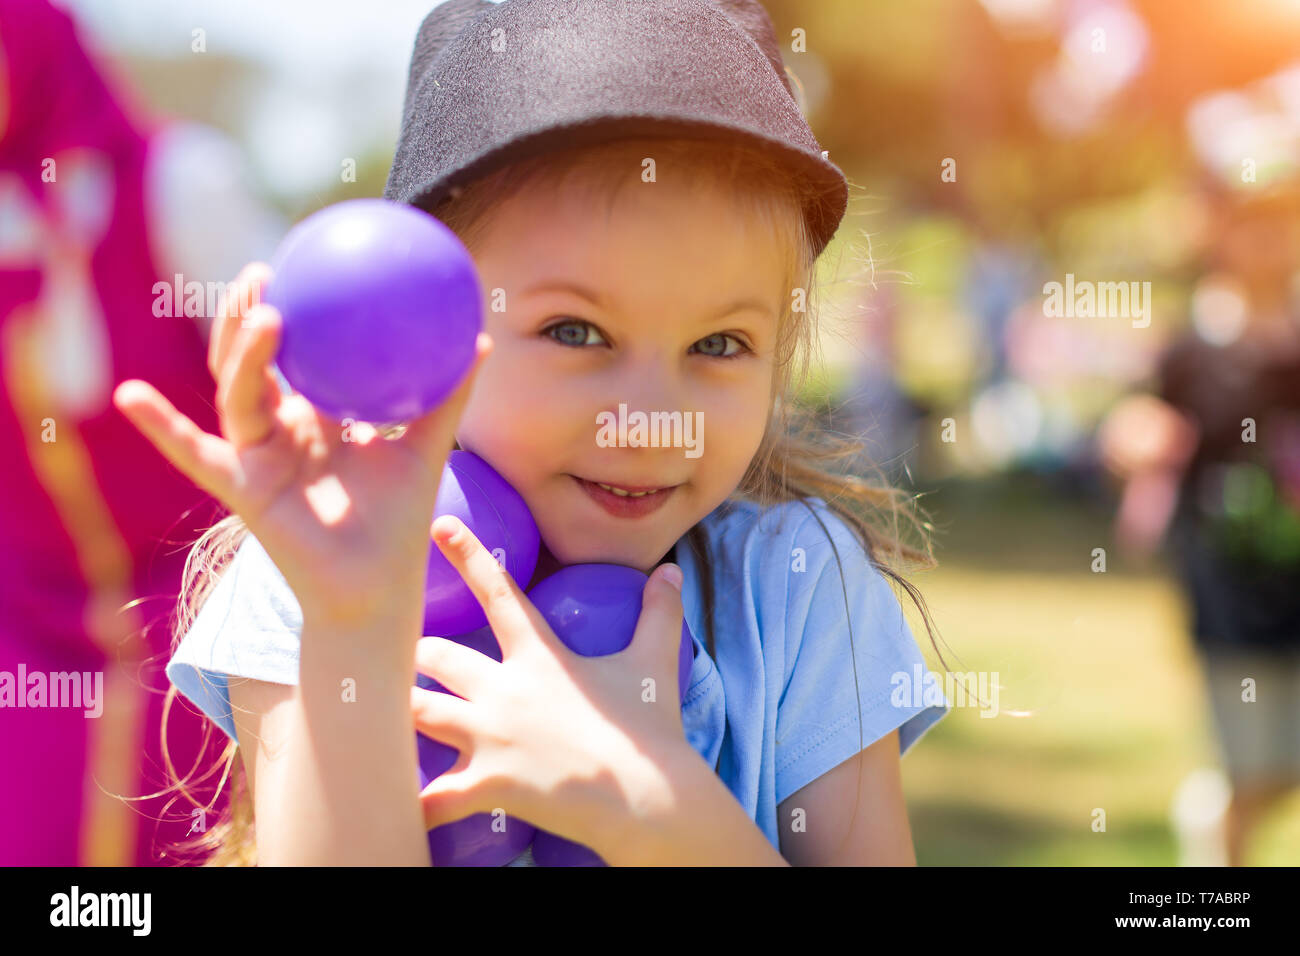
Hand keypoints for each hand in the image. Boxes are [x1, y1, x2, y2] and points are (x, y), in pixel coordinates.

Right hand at [113, 261, 492, 638]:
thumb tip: (480, 339)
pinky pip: (197, 455)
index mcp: (316, 416)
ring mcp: (257, 455)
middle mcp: (281, 430)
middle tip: (264, 270)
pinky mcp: (241, 488)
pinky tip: (128, 396)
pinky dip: (162, 428)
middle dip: (249, 312)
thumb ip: (447, 397)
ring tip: (257, 310)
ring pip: (235, 391)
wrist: (379, 587)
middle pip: (252, 360)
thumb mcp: (426, 449)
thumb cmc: (399, 520)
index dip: (291, 308)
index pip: (295, 352)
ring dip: (240, 351)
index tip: (298, 260)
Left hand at [412, 515, 690, 853]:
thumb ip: (659, 613)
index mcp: (539, 656)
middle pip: (435, 656)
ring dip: (399, 710)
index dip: (468, 555)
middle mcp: (504, 690)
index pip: (498, 591)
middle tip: (409, 659)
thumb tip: (672, 571)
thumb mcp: (655, 663)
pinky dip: (412, 804)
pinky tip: (395, 811)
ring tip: (380, 714)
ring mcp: (491, 737)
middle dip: (417, 655)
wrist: (647, 797)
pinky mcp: (487, 784)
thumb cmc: (649, 730)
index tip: (438, 526)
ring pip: (417, 711)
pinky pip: (433, 797)